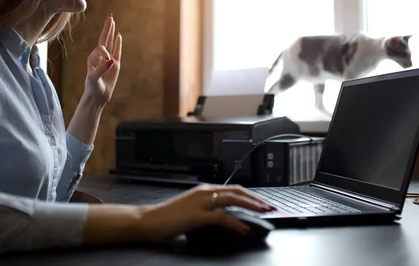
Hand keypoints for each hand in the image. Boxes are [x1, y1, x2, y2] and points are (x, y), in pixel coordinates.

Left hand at [84, 14, 121, 106]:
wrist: (97, 96)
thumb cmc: (93, 88)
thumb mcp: (94, 79)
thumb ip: (101, 69)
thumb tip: (111, 60)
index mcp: (92, 58)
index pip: (101, 48)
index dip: (106, 53)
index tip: (110, 63)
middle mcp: (99, 56)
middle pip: (104, 38)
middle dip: (107, 27)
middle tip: (110, 15)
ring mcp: (107, 59)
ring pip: (110, 42)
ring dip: (111, 31)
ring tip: (112, 20)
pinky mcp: (115, 64)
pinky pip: (117, 50)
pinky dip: (118, 42)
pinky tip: (118, 35)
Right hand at [138, 184, 275, 242]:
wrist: (147, 221)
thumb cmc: (167, 218)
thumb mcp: (191, 211)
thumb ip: (207, 211)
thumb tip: (224, 218)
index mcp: (203, 190)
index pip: (232, 189)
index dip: (250, 195)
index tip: (263, 202)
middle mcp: (203, 192)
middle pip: (236, 191)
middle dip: (256, 198)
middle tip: (270, 206)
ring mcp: (200, 202)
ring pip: (232, 200)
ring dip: (251, 206)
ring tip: (263, 213)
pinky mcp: (196, 215)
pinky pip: (221, 218)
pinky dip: (236, 223)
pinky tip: (244, 228)